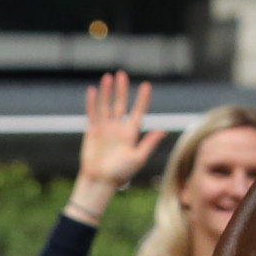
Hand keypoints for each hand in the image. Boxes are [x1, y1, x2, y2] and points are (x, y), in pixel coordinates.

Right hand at [70, 71, 163, 217]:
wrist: (100, 181)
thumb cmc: (121, 173)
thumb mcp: (138, 158)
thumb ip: (148, 143)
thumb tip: (163, 131)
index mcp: (131, 133)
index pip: (138, 111)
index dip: (142, 99)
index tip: (147, 85)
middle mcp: (119, 128)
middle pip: (121, 104)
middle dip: (122, 89)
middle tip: (122, 74)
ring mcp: (105, 128)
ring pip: (106, 105)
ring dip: (107, 92)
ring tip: (108, 77)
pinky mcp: (92, 132)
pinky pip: (92, 114)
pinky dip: (92, 102)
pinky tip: (92, 90)